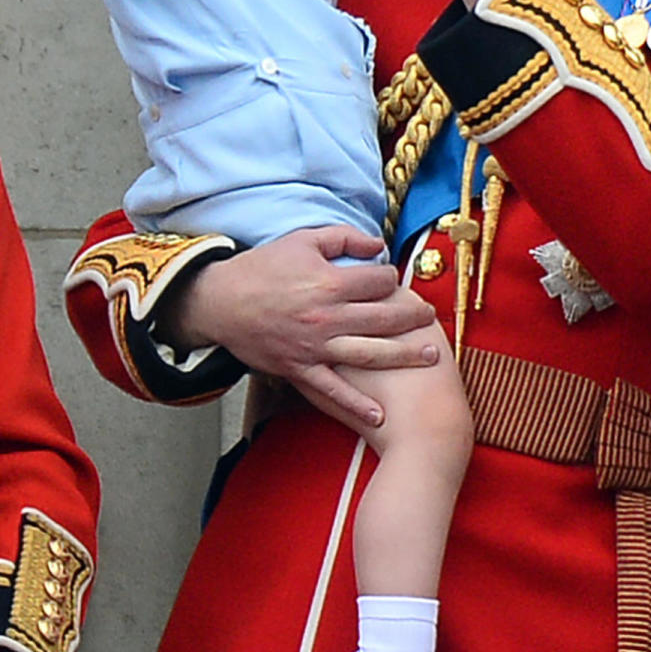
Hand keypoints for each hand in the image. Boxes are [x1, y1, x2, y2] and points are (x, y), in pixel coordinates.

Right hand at [165, 226, 439, 426]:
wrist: (220, 301)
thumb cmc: (262, 268)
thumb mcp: (303, 240)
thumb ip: (343, 238)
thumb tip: (378, 245)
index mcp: (328, 282)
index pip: (378, 282)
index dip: (391, 278)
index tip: (392, 280)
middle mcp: (326, 317)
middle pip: (384, 318)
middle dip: (413, 317)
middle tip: (430, 317)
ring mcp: (314, 346)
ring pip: (369, 353)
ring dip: (403, 356)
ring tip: (430, 356)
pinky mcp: (300, 369)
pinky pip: (333, 390)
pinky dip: (356, 405)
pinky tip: (379, 414)